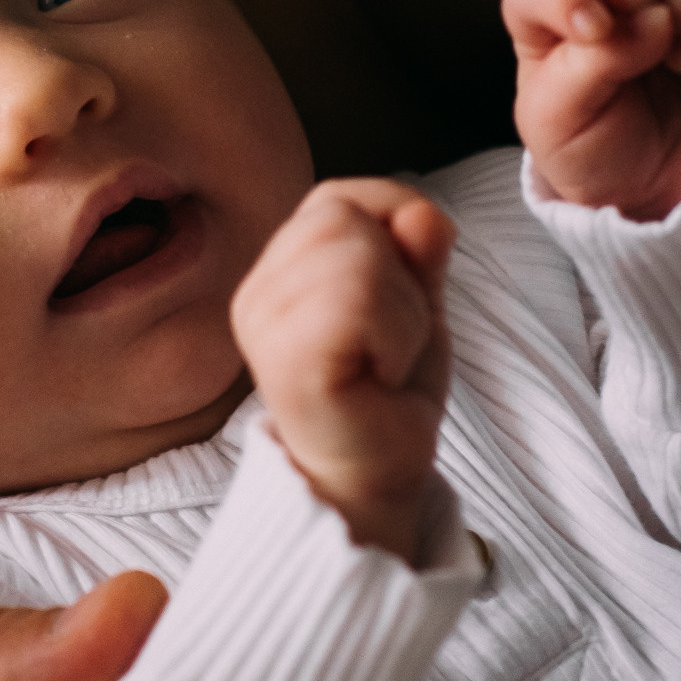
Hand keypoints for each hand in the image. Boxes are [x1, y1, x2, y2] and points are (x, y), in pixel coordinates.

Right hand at [230, 179, 453, 560]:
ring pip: (356, 253)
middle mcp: (257, 291)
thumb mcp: (414, 303)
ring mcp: (264, 325)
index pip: (338, 198)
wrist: (376, 482)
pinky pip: (358, 299)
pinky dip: (396, 334)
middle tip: (391, 343)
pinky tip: (379, 375)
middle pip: (344, 217)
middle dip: (399, 276)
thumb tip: (423, 214)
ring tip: (384, 361)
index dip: (392, 225)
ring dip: (402, 310)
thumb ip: (418, 250)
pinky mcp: (286, 359)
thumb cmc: (387, 396)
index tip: (403, 294)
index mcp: (279, 270)